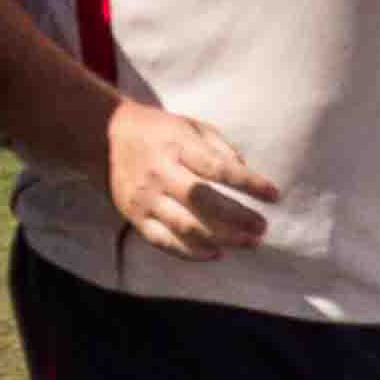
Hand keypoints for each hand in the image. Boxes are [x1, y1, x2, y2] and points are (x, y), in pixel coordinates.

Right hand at [106, 100, 277, 259]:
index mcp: (176, 146)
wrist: (106, 137)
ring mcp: (145, 198)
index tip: (273, 194)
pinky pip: (164, 242)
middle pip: (203, 201)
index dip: (248, 183)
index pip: (217, 168)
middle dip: (238, 218)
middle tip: (262, 228)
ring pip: (185, 226)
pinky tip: (216, 254)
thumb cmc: (159, 130)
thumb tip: (245, 170)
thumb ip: (219, 147)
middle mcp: (160, 174)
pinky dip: (191, 253)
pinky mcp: (135, 217)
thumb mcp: (191, 125)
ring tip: (248, 243)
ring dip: (221, 239)